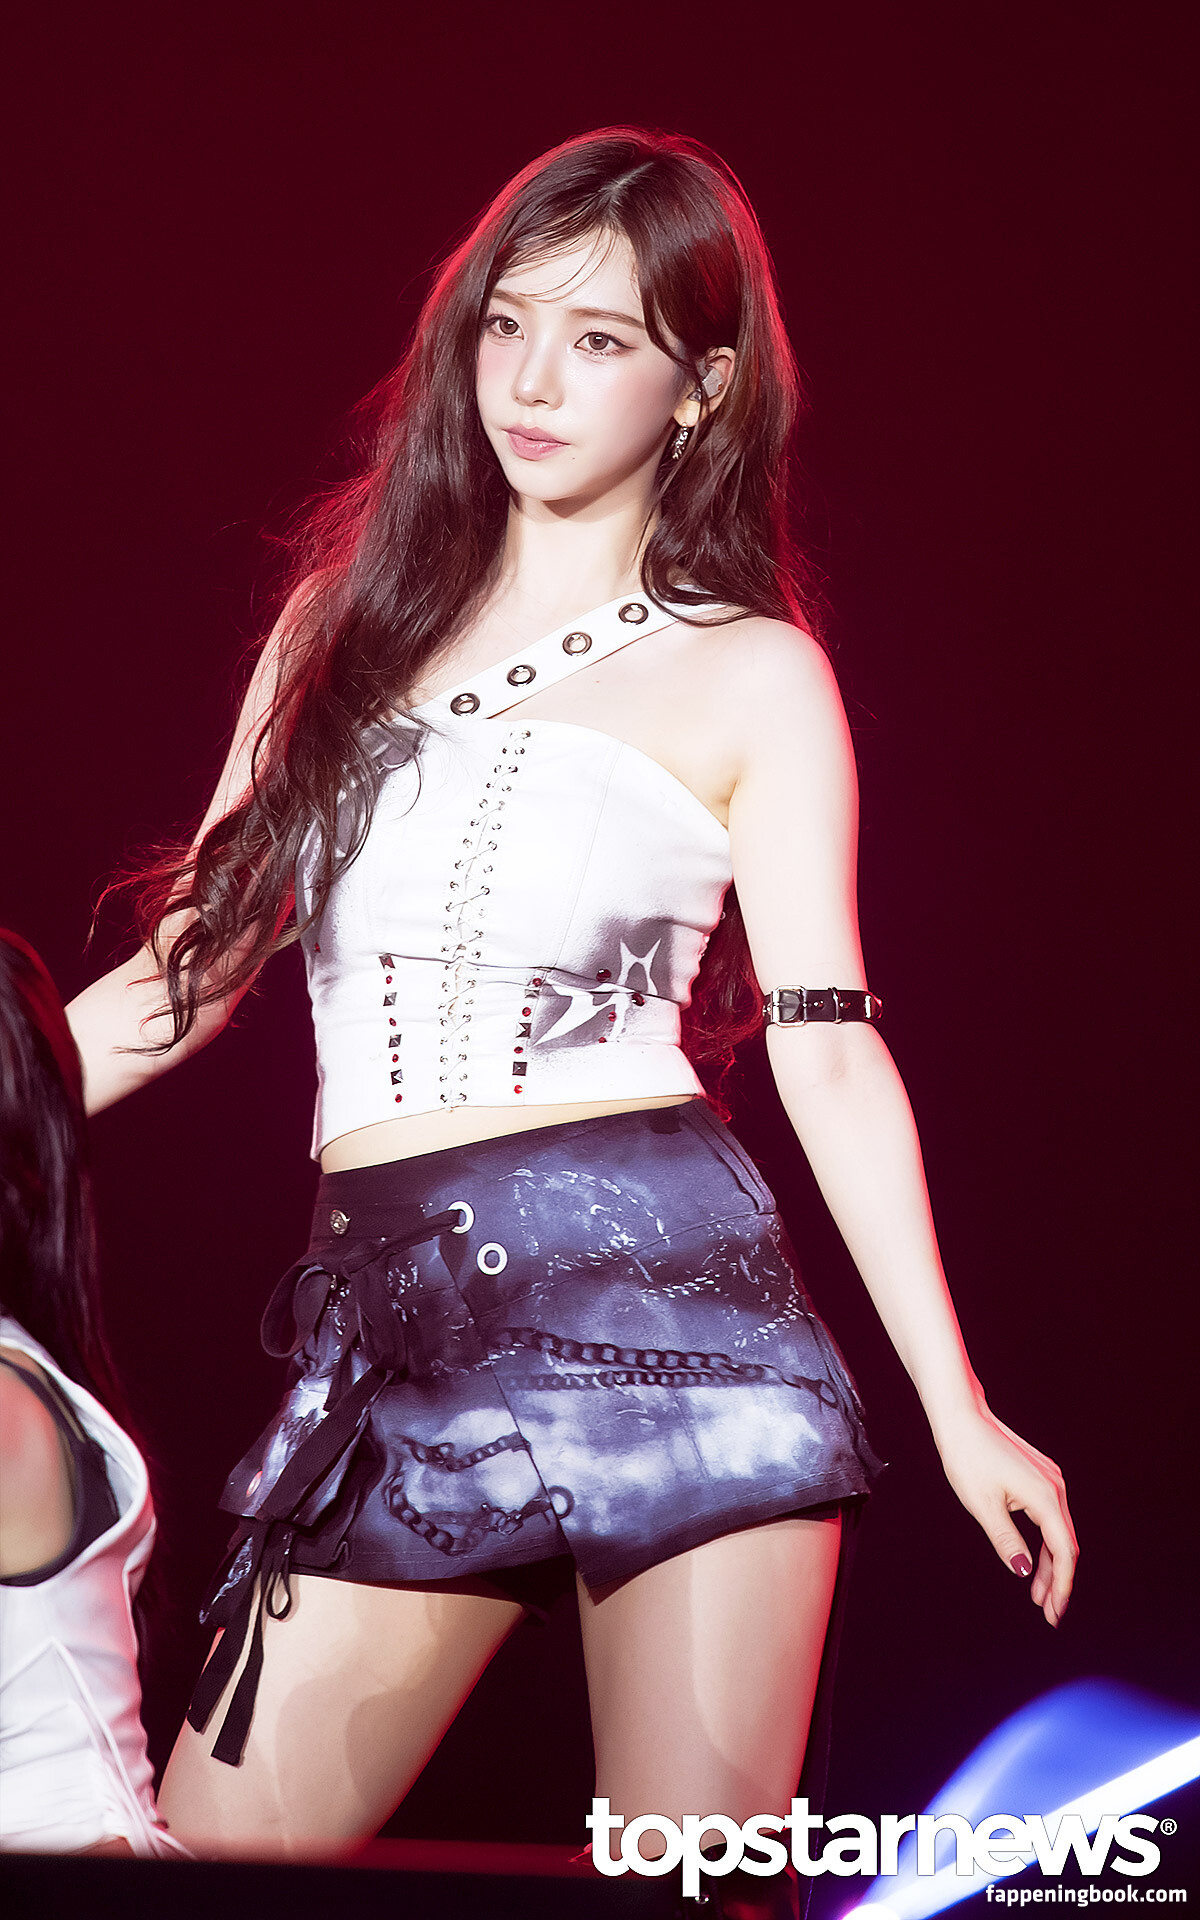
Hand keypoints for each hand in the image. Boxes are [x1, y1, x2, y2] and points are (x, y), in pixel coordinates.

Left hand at [932, 1401, 1077, 1625]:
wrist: (961, 1417)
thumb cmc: (968, 1456)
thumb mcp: (983, 1506)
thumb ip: (1006, 1541)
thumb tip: (1024, 1571)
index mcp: (1045, 1497)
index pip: (1063, 1551)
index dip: (1062, 1585)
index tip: (1055, 1612)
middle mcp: (1054, 1487)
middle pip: (1065, 1544)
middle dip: (1058, 1580)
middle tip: (1049, 1612)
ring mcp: (1049, 1480)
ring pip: (1058, 1531)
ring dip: (1050, 1563)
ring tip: (1039, 1594)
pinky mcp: (1040, 1476)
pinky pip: (1049, 1517)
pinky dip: (1044, 1542)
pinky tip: (1034, 1560)